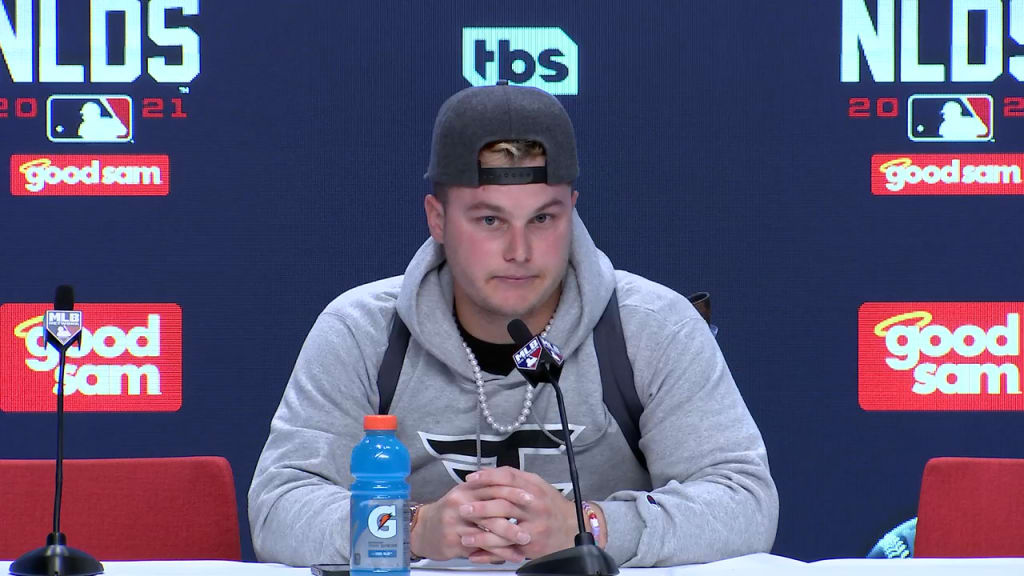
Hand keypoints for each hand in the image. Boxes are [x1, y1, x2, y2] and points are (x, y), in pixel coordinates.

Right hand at [410, 478, 534, 562]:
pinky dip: (498, 553)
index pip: (492, 486)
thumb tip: (513, 486)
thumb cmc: (449, 512)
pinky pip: (480, 547)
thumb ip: (486, 489)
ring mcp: (456, 523)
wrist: (423, 529)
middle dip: (515, 517)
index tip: (530, 496)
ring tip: (524, 541)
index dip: (513, 491)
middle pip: (492, 508)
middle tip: (531, 521)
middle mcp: (460, 504)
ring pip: (487, 530)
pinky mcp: (453, 541)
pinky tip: (510, 555)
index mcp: (466, 490)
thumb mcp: (465, 495)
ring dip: (509, 538)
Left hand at [461, 467, 578, 560]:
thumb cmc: (550, 505)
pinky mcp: (532, 545)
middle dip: (480, 507)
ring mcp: (534, 526)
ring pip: (504, 529)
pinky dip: (490, 553)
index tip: (470, 479)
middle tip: (462, 508)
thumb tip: (488, 473)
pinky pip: (508, 550)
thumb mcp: (537, 485)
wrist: (572, 526)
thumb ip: (515, 478)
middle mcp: (535, 505)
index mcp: (534, 487)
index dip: (487, 477)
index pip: (508, 477)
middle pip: (504, 503)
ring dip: (482, 534)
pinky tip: (475, 553)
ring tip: (464, 535)